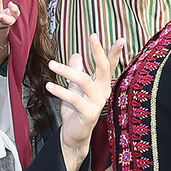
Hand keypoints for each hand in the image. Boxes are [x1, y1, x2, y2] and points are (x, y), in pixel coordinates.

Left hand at [49, 33, 124, 170]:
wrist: (73, 134)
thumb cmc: (75, 110)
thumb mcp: (74, 87)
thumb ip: (76, 70)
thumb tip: (76, 54)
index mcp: (101, 84)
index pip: (109, 65)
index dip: (115, 52)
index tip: (121, 39)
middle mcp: (103, 91)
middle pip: (103, 68)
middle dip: (98, 52)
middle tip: (93, 36)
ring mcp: (97, 102)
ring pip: (84, 81)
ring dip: (66, 71)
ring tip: (52, 64)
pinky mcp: (89, 113)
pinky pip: (74, 98)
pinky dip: (60, 91)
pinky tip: (49, 85)